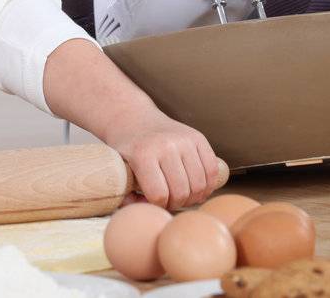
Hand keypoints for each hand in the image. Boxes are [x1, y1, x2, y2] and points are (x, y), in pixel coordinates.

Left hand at [107, 109, 224, 209]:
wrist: (134, 117)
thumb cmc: (126, 149)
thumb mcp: (117, 170)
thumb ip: (126, 196)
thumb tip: (144, 211)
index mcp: (143, 155)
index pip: (159, 195)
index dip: (158, 206)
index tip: (153, 202)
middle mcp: (167, 146)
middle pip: (181, 192)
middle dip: (176, 204)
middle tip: (170, 202)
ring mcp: (185, 140)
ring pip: (199, 184)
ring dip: (193, 197)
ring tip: (183, 196)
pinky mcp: (198, 137)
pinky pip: (212, 169)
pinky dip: (208, 184)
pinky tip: (197, 187)